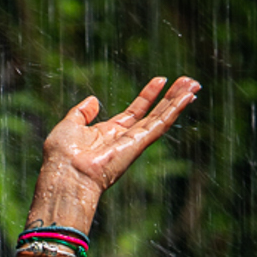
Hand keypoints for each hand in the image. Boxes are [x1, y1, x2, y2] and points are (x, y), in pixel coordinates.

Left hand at [33, 76, 200, 221]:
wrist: (64, 175)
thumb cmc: (61, 156)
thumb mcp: (69, 125)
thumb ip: (81, 113)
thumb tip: (94, 101)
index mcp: (108, 134)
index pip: (134, 113)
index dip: (147, 96)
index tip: (160, 80)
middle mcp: (123, 140)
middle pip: (153, 114)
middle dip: (170, 98)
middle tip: (189, 82)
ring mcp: (132, 144)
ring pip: (161, 119)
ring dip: (178, 101)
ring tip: (194, 85)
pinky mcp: (137, 146)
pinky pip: (159, 125)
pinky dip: (174, 111)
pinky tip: (187, 98)